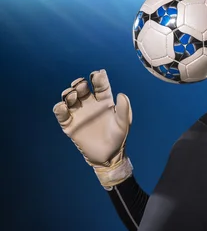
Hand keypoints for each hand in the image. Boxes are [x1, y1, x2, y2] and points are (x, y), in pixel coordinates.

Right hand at [53, 69, 132, 188]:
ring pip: (70, 98)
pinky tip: (62, 106)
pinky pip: (61, 114)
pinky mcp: (70, 125)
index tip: (97, 74)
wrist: (108, 156)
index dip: (98, 78)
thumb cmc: (118, 137)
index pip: (100, 86)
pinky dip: (59, 108)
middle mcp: (91, 105)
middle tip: (81, 86)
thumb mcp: (123, 123)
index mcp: (105, 101)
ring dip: (69, 94)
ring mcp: (79, 114)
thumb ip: (124, 109)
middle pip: (82, 89)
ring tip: (72, 95)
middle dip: (80, 84)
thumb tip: (121, 94)